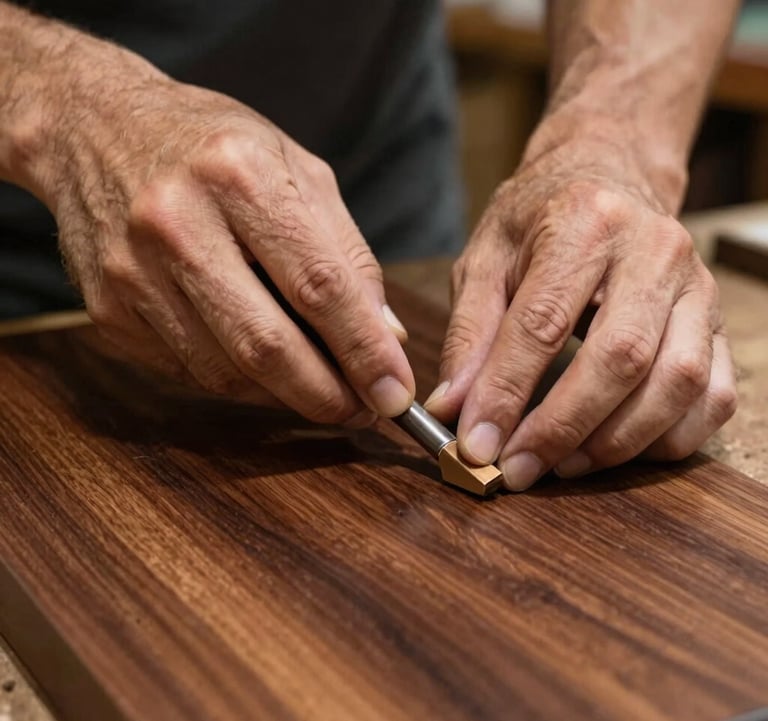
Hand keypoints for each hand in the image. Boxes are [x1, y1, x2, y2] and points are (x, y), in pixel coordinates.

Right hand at [19, 40, 413, 426]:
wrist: (93, 129)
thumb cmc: (213, 147)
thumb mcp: (296, 170)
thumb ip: (347, 253)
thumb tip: (386, 337)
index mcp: (239, 176)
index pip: (319, 285)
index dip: (364, 351)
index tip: (396, 393)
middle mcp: (177, 223)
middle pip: (267, 344)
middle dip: (327, 395)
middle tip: (364, 412)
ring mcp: (134, 271)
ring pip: (226, 372)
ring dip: (285, 396)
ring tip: (322, 390)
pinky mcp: (109, 308)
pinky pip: (189, 370)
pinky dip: (238, 382)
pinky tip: (263, 368)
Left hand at [425, 134, 736, 489]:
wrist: (607, 178)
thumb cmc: (538, 222)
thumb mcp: (485, 262)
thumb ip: (470, 335)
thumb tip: (454, 410)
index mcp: (584, 224)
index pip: (543, 324)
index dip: (507, 393)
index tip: (476, 445)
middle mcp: (653, 251)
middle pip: (621, 358)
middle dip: (564, 427)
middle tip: (518, 470)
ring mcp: (696, 287)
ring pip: (677, 383)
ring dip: (617, 442)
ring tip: (563, 467)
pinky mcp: (716, 321)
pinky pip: (714, 395)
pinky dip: (668, 438)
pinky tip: (617, 449)